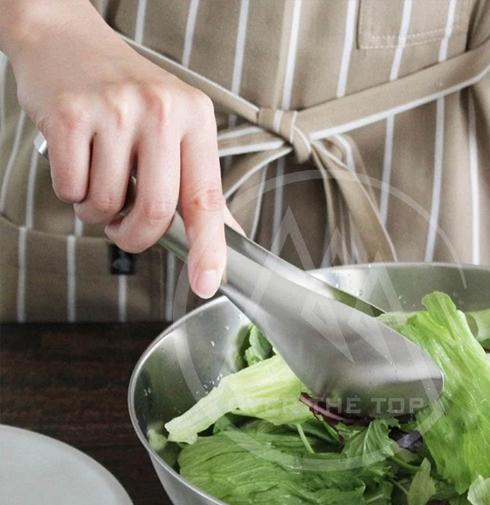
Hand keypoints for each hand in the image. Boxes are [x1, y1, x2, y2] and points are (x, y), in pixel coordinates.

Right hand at [4, 0, 235, 297]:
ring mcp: (113, 110)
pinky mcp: (69, 114)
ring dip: (99, 213)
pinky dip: (71, 193)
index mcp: (195, 119)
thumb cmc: (126, 94)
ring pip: (106, 204)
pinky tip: (77, 163)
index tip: (206, 283)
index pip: (206, 198)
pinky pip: (70, 188)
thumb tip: (226, 235)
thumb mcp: (177, 128)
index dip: (208, 248)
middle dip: (136, 236)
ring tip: (99, 181)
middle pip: (155, 211)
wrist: (67, 40)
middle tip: (125, 229)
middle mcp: (161, 110)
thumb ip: (199, 183)